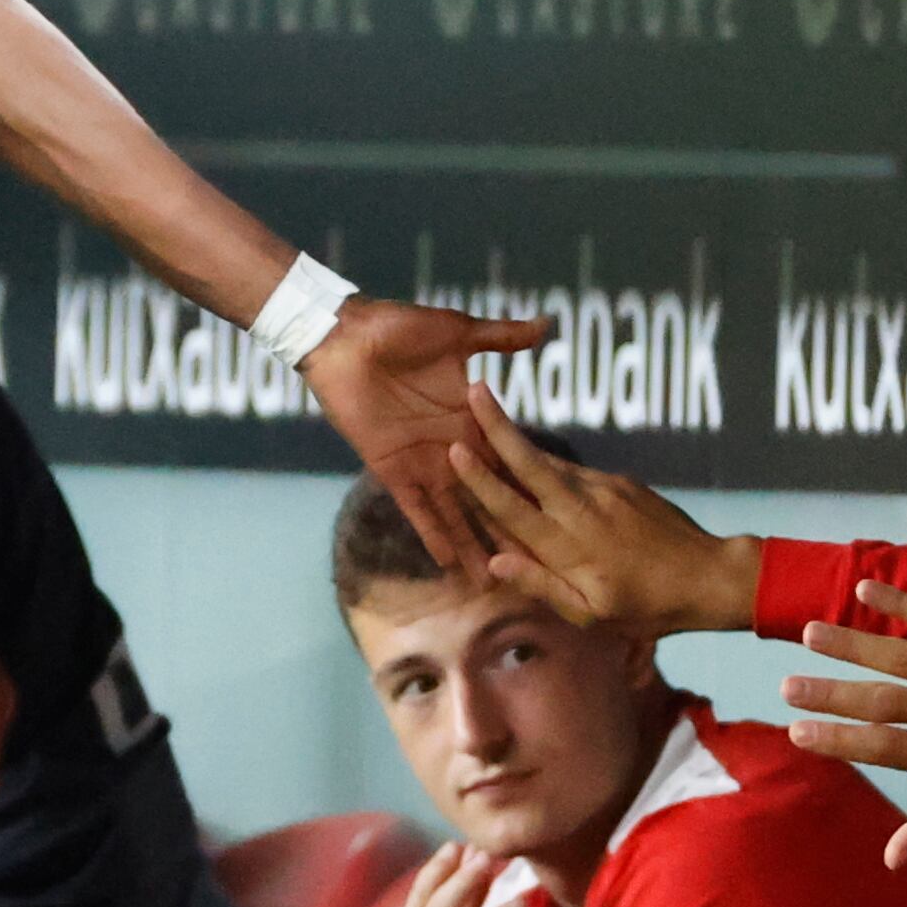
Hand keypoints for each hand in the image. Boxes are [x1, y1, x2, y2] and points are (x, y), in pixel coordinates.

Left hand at [298, 293, 550, 573]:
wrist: (345, 337)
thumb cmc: (399, 329)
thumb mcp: (457, 332)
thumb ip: (501, 337)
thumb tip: (547, 325)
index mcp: (472, 419)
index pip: (509, 461)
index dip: (531, 489)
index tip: (562, 517)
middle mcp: (453, 448)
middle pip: (487, 498)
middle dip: (509, 530)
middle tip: (539, 568)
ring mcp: (423, 462)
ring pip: (455, 513)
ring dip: (473, 545)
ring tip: (496, 582)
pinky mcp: (392, 469)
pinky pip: (415, 509)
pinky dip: (431, 535)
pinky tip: (449, 564)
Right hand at [447, 383, 758, 635]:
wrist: (709, 575)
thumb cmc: (647, 607)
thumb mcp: (592, 614)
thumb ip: (541, 585)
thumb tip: (493, 560)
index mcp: (572, 548)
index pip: (514, 508)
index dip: (481, 480)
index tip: (454, 450)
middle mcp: (584, 510)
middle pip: (531, 463)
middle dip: (498, 427)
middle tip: (474, 390)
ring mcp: (606, 490)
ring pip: (551, 463)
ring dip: (517, 441)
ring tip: (487, 416)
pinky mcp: (621, 482)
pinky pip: (574, 472)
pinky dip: (547, 466)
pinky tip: (532, 463)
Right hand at [770, 583, 906, 863]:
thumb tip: (889, 859)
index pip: (885, 748)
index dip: (837, 740)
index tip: (796, 733)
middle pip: (882, 700)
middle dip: (830, 694)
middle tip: (786, 686)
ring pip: (901, 654)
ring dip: (851, 642)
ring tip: (808, 634)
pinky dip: (902, 601)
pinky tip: (866, 589)